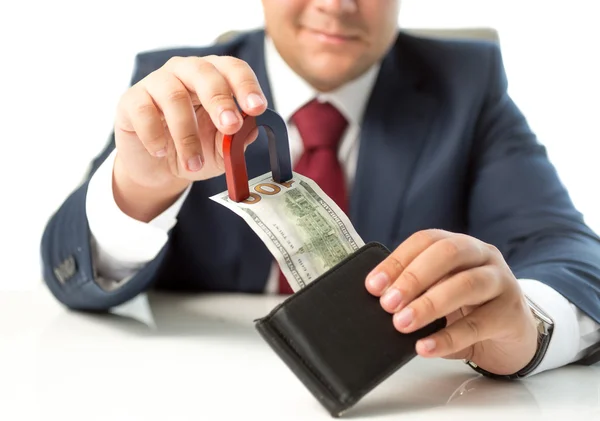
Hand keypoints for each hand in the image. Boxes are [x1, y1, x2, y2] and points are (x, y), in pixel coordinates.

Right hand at [112, 55, 266, 220]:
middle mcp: (186, 72)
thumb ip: (236, 140)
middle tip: (230, 126)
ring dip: (187, 135)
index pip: (233, 68)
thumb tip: (251, 130)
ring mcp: (157, 83)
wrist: (157, 167)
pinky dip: (155, 136)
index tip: (257, 108)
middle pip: (204, 72)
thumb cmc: (194, 148)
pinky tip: (162, 153)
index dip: (246, 85)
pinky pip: (144, 111)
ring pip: (174, 96)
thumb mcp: (221, 150)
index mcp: (214, 77)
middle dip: (220, 100)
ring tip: (195, 163)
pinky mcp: (132, 100)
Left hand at [365, 229, 538, 375]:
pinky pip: (477, 324)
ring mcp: (501, 282)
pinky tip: (426, 347)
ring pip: (466, 284)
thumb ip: (416, 292)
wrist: (512, 335)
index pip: (425, 241)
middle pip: (448, 254)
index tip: (373, 286)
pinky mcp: (510, 314)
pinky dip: (447, 337)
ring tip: (403, 324)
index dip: (397, 261)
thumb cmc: (468, 308)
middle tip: (388, 303)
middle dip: (413, 277)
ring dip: (429, 304)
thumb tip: (379, 302)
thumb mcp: (440, 291)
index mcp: (459, 244)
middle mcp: (482, 255)